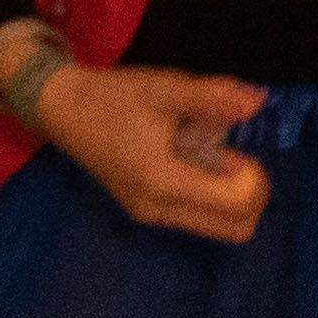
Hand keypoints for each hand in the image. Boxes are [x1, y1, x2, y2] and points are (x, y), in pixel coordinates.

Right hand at [29, 53, 269, 242]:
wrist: (59, 108)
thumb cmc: (112, 97)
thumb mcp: (165, 88)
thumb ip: (213, 96)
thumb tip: (258, 100)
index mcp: (163, 182)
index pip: (238, 205)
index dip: (254, 179)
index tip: (236, 150)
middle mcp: (158, 209)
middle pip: (236, 229)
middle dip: (250, 194)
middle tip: (231, 158)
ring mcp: (150, 214)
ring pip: (219, 227)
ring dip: (229, 196)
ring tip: (208, 158)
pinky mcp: (145, 210)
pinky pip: (197, 217)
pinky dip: (209, 196)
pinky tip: (191, 163)